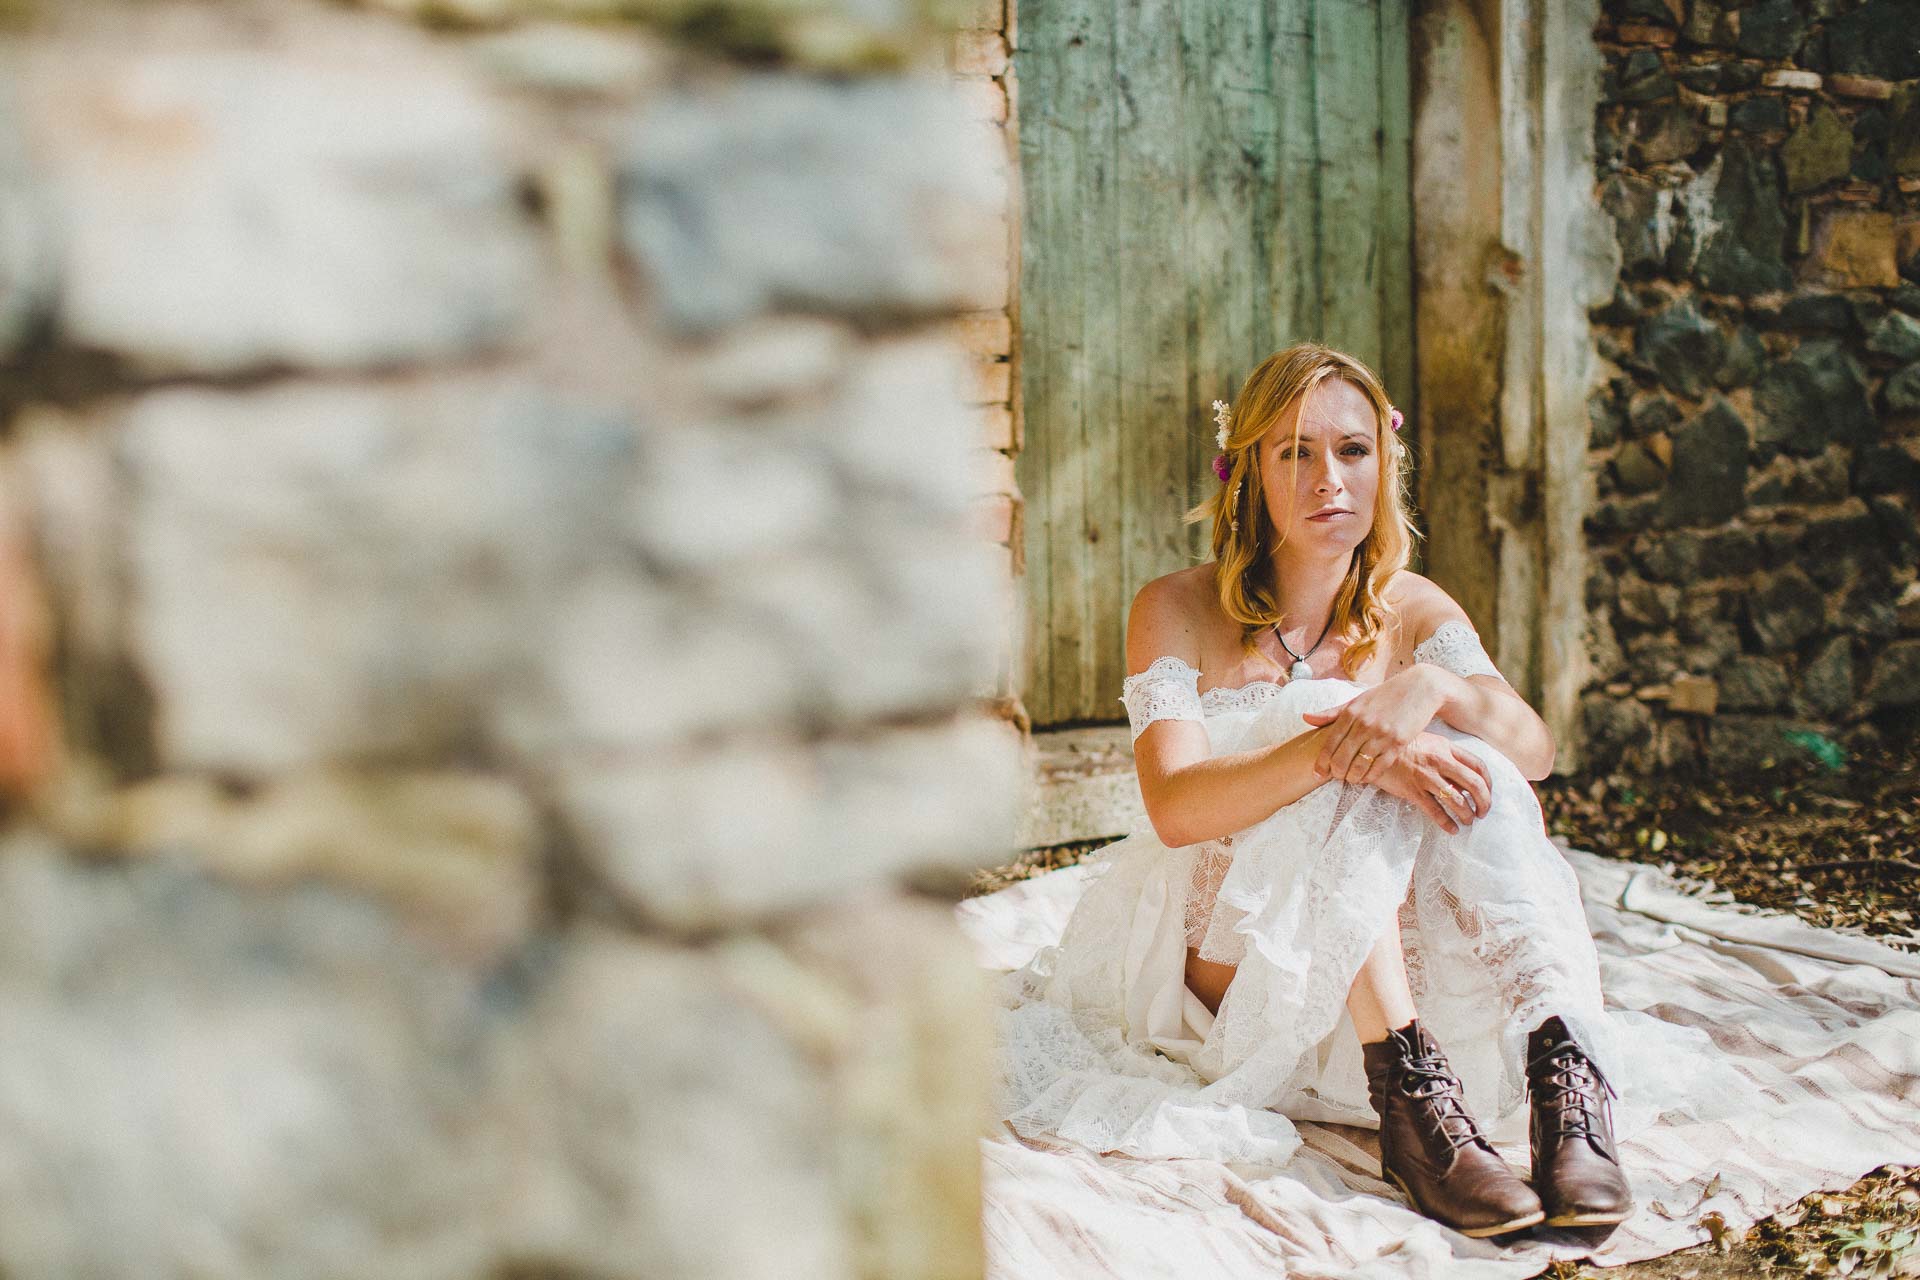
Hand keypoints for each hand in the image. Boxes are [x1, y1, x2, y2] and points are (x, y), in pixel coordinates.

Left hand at [1302, 667, 1448, 784]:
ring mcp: (1381, 735)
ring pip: (1359, 765)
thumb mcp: (1356, 700)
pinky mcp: (1398, 743)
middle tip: (1336, 777)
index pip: (1329, 743)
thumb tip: (1305, 718)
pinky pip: (1380, 766)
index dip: (1322, 762)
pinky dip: (1371, 775)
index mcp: (1351, 713)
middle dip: (1336, 772)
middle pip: (1342, 758)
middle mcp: (1364, 724)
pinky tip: (1367, 776)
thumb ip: (1331, 713)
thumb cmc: (1385, 695)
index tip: (1317, 773)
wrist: (1420, 688)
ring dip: (1353, 777)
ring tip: (1351, 779)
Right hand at [1368, 732, 1492, 833]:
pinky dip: (1447, 823)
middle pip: (1474, 784)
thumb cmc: (1401, 745)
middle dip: (1484, 802)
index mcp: (1446, 748)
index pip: (1478, 765)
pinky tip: (1452, 830)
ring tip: (1468, 821)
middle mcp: (1440, 762)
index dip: (1488, 782)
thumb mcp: (1428, 741)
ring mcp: (1426, 777)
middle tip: (1483, 812)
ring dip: (1467, 814)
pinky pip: (1435, 811)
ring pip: (1457, 800)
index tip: (1489, 792)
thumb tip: (1463, 773)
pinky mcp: (1412, 791)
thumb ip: (1446, 753)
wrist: (1371, 749)